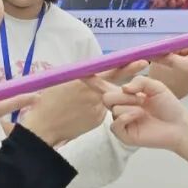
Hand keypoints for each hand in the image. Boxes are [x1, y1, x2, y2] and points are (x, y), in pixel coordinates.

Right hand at [17, 60, 144, 145]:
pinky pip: (102, 110)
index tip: (140, 60)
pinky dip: (97, 108)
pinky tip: (82, 111)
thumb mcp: (59, 82)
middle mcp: (93, 95)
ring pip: (108, 98)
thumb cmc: (46, 102)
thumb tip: (88, 69)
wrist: (44, 128)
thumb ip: (78, 76)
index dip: (125, 66)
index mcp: (83, 83)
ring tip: (93, 95)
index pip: (108, 72)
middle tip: (143, 63)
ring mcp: (97, 109)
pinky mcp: (97, 120)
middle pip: (115, 82)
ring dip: (109, 95)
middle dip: (129, 73)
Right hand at [96, 75, 187, 148]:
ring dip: (130, 106)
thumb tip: (123, 88)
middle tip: (139, 98)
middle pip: (106, 97)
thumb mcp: (155, 86)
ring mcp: (122, 121)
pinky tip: (139, 116)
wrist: (178, 124)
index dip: (93, 81)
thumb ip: (139, 81)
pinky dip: (127, 116)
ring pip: (113, 109)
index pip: (106, 87)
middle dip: (121, 96)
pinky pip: (115, 123)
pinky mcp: (124, 134)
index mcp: (126, 95)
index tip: (82, 74)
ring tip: (144, 109)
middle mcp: (121, 107)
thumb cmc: (168, 105)